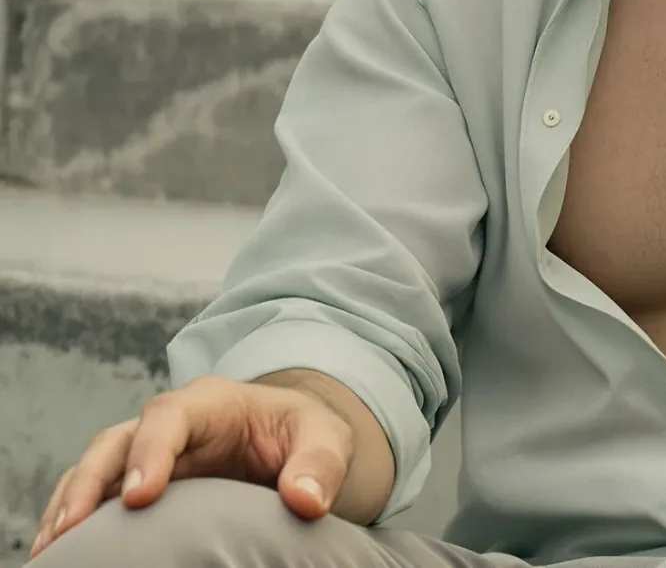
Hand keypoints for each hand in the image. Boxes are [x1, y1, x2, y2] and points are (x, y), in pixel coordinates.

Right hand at [31, 375, 358, 558]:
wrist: (293, 439)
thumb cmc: (305, 434)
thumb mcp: (326, 439)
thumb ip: (318, 465)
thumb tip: (304, 501)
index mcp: (211, 403)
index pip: (169, 418)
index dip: (150, 452)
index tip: (138, 496)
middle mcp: (169, 423)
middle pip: (115, 443)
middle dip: (90, 482)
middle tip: (71, 529)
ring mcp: (148, 451)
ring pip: (96, 469)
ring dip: (70, 504)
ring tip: (52, 549)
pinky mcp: (139, 479)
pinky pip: (98, 495)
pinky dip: (77, 518)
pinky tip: (62, 551)